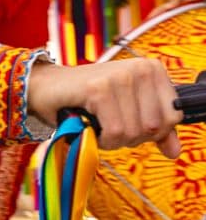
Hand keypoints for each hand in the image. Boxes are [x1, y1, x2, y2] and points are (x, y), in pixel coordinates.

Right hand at [26, 57, 181, 156]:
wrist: (45, 88)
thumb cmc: (87, 99)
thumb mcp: (128, 111)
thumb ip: (156, 130)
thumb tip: (174, 151)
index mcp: (152, 69)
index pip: (173, 116)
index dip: (153, 131)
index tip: (130, 122)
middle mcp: (140, 68)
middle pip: (154, 127)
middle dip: (131, 136)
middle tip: (109, 123)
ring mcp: (120, 76)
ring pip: (133, 131)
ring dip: (113, 139)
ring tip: (97, 123)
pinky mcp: (99, 88)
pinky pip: (115, 131)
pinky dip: (101, 137)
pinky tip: (89, 125)